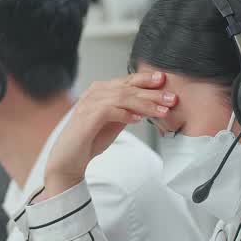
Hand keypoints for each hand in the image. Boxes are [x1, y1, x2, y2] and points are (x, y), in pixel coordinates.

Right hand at [43, 72, 175, 197]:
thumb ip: (127, 112)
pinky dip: (126, 114)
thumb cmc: (89, 140)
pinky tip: (138, 119)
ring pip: (122, 97)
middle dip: (152, 92)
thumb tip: (148, 106)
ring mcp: (89, 104)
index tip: (165, 81)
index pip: (127, 81)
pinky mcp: (86, 117)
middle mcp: (94, 93)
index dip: (146, 80)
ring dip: (144, 104)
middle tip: (171, 98)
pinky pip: (110, 110)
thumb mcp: (114, 123)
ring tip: (161, 111)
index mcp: (100, 90)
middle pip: (128, 87)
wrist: (68, 160)